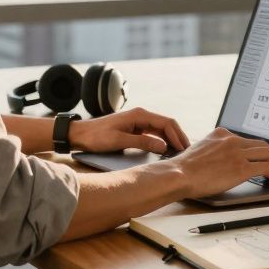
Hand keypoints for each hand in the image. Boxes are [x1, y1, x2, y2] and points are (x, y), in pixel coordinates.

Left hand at [70, 107, 189, 154]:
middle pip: (167, 124)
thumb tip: (163, 146)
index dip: (177, 136)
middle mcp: (141, 116)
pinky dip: (162, 141)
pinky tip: (166, 151)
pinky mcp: (134, 129)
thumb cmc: (97, 137)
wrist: (80, 135)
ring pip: (161, 129)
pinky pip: (154, 134)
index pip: (166, 122)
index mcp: (139, 115)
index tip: (184, 149)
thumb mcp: (119, 141)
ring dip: (171, 140)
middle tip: (187, 152)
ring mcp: (138, 122)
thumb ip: (142, 142)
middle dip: (178, 137)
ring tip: (179, 153)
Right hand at [169, 128, 268, 198]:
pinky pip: (267, 168)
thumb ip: (214, 150)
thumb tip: (222, 161)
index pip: (245, 139)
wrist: (179, 175)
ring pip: (268, 154)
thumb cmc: (184, 169)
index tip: (259, 157)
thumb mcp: (200, 150)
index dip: (255, 150)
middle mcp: (231, 140)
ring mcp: (237, 153)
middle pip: (261, 144)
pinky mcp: (242, 168)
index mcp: (221, 134)